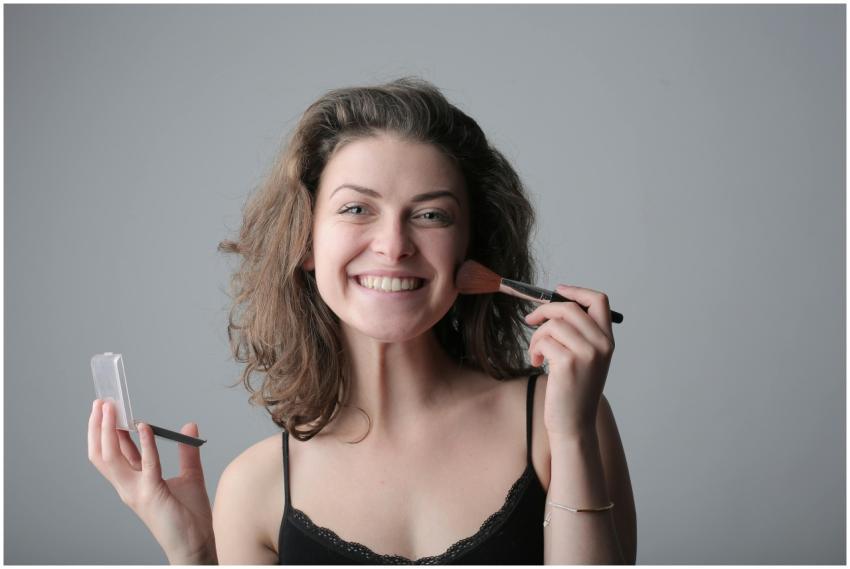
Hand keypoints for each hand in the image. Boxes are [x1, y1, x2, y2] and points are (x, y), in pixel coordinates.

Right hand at [87, 400, 216, 563]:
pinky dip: (144, 443)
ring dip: (111, 431)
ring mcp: (136, 492)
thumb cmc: (190, 516)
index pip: (114, 452)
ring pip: (112, 458)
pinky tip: (144, 426)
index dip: (108, 430)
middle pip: (104, 453)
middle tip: (101, 402)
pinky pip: (146, 464)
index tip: (108, 408)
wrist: (197, 544)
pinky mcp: (151, 495)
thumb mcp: (189, 476)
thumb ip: (187, 452)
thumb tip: (189, 425)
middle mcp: (129, 487)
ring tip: (112, 409)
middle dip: (99, 427)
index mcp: (134, 482)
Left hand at [525, 284, 615, 438]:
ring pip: (553, 324)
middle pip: (570, 307)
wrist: (574, 423)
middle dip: (544, 310)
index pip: (599, 301)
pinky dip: (535, 349)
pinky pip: (544, 341)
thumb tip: (552, 307)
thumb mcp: (585, 359)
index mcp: (607, 340)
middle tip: (531, 320)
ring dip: (537, 336)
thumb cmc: (574, 391)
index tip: (558, 290)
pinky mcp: (568, 363)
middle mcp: (601, 344)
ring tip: (537, 353)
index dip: (576, 291)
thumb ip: (578, 334)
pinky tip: (537, 363)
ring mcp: (586, 353)